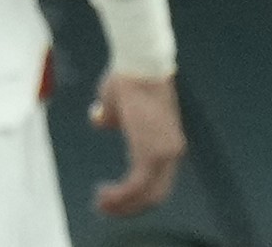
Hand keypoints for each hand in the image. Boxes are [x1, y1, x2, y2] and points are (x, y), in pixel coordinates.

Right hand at [90, 71, 186, 215]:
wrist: (138, 63)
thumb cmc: (127, 76)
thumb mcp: (115, 102)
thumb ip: (110, 116)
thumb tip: (100, 119)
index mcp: (167, 143)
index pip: (158, 181)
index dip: (136, 194)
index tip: (114, 197)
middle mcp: (171, 152)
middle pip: (154, 195)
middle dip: (129, 207)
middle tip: (105, 209)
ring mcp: (164, 153)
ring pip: (146, 194)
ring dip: (123, 204)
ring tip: (101, 204)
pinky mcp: (150, 152)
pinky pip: (136, 185)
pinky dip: (121, 195)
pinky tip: (104, 195)